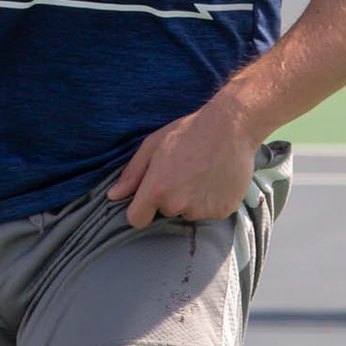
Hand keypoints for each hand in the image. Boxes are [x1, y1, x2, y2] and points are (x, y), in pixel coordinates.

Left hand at [106, 99, 260, 229]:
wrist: (232, 126)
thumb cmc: (189, 132)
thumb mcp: (153, 145)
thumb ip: (132, 174)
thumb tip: (113, 196)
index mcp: (157, 189)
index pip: (137, 219)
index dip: (141, 208)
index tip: (150, 195)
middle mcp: (178, 204)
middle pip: (166, 212)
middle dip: (170, 197)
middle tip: (183, 172)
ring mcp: (202, 210)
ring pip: (190, 212)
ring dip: (192, 199)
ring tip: (203, 172)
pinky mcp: (223, 211)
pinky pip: (211, 211)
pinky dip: (213, 199)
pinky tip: (217, 178)